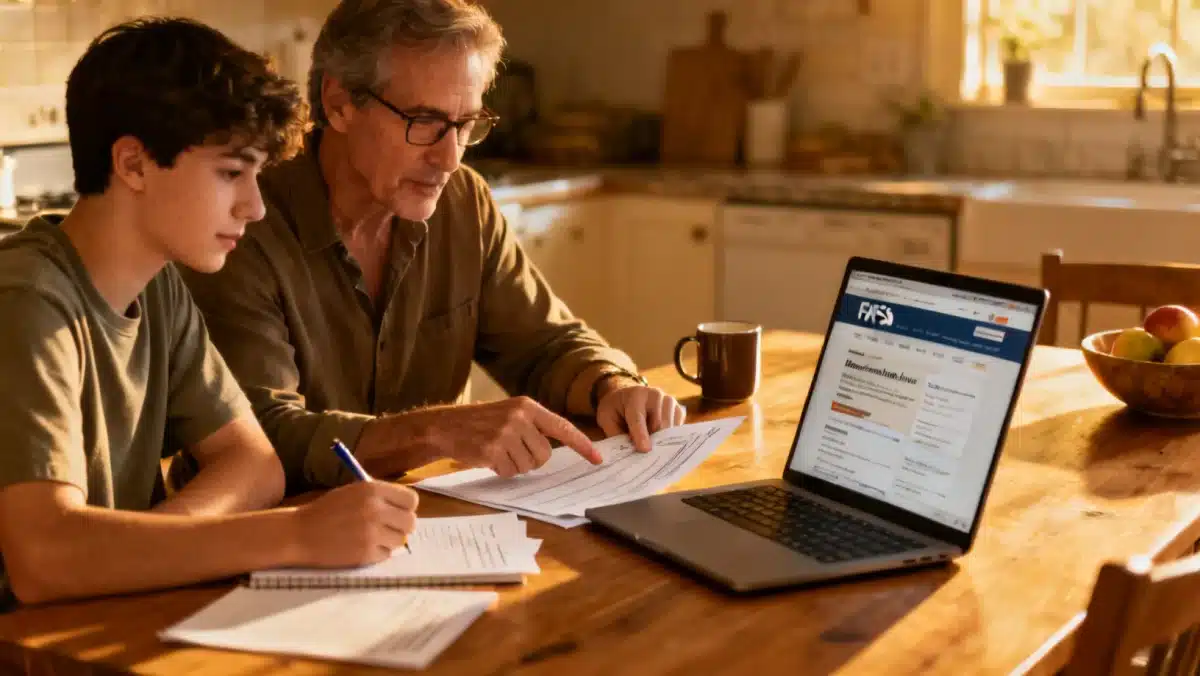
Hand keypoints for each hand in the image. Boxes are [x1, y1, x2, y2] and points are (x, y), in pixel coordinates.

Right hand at [292, 482, 418, 567]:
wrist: (299, 533)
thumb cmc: (325, 511)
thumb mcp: (353, 492)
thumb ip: (380, 497)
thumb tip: (405, 509)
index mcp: (373, 490)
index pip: (411, 500)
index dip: (405, 507)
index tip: (398, 512)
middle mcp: (376, 510)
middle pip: (410, 522)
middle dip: (401, 526)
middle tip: (388, 529)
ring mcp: (372, 533)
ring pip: (400, 540)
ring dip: (389, 541)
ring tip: (370, 538)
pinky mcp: (366, 554)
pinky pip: (386, 555)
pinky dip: (377, 553)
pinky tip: (361, 547)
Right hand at [420, 397, 600, 477]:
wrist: (445, 425)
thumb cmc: (481, 422)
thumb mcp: (510, 413)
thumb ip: (533, 425)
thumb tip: (555, 449)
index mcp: (527, 406)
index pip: (562, 427)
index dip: (582, 445)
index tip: (597, 459)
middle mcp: (519, 417)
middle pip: (545, 455)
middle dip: (531, 459)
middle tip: (512, 451)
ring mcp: (505, 433)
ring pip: (528, 466)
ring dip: (514, 465)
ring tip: (497, 451)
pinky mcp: (492, 449)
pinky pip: (509, 471)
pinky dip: (500, 470)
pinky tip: (487, 457)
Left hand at [596, 381, 686, 451]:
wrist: (627, 396)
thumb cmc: (616, 409)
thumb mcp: (606, 418)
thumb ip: (616, 434)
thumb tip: (629, 453)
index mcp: (635, 395)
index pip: (638, 417)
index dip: (641, 434)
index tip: (645, 450)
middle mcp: (655, 395)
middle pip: (658, 425)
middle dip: (652, 442)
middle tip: (645, 458)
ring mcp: (669, 401)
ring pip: (670, 429)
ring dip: (661, 442)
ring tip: (649, 449)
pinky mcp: (678, 410)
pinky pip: (677, 430)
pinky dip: (668, 439)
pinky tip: (658, 442)